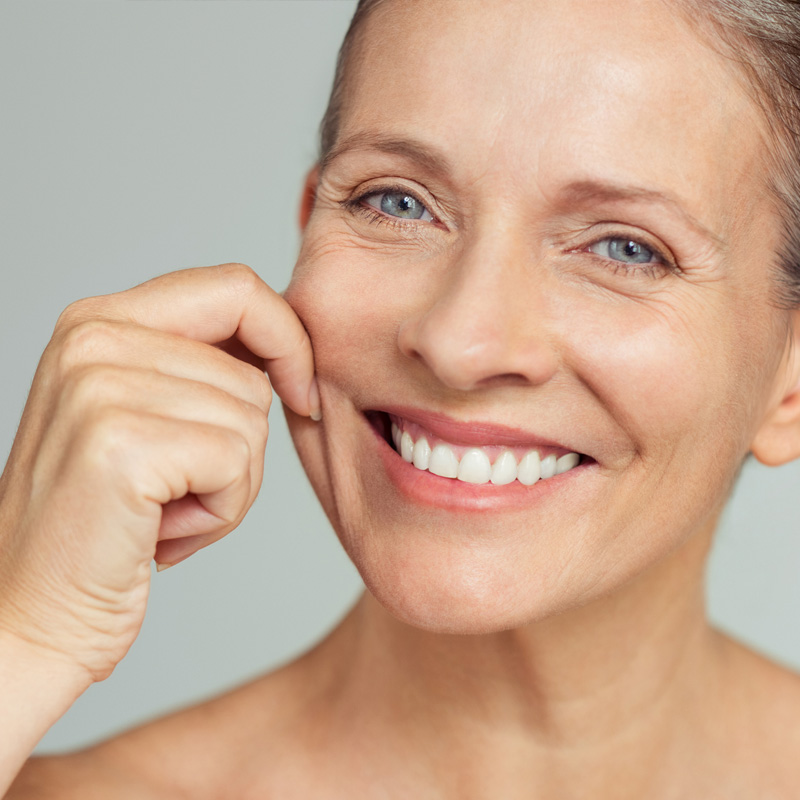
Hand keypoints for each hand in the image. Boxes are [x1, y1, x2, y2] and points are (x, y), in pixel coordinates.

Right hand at [0, 263, 316, 682]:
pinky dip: (222, 511)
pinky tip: (163, 533)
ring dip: (230, 485)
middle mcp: (92, 337)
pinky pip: (238, 462)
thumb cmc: (106, 525)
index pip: (234, 287)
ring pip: (252, 420)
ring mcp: (100, 385)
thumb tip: (287, 347)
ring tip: (163, 511)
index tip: (300, 393)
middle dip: (245, 444)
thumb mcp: (147, 418)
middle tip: (185, 488)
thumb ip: (201, 368)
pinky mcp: (120, 442)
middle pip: (252, 372)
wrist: (29, 617)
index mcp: (99, 320)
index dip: (286, 340)